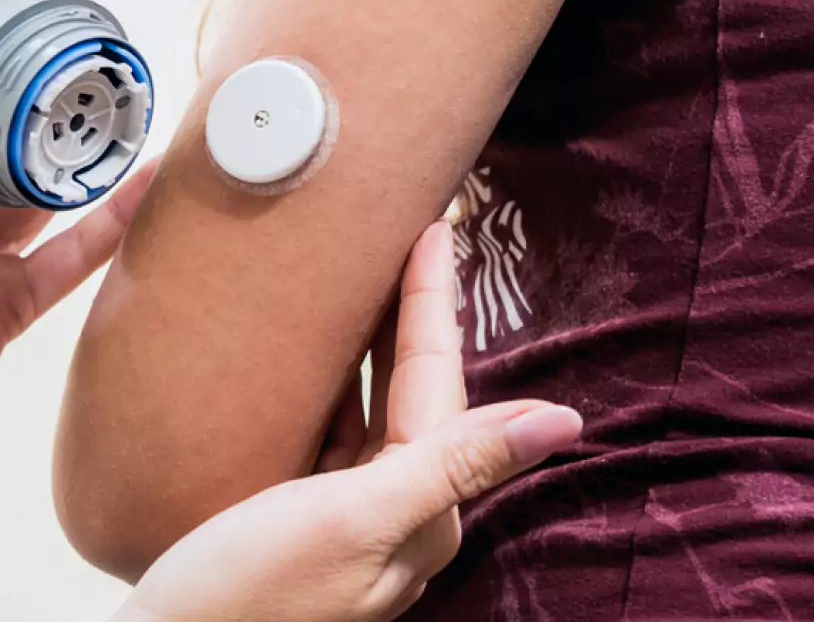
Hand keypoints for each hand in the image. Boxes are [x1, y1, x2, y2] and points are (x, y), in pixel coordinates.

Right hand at [116, 222, 581, 621]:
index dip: (433, 304)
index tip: (435, 228)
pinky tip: (311, 351)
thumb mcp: (354, 522)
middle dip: (413, 314)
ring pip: (373, 405)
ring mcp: (346, 515)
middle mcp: (396, 512)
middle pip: (414, 390)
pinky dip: (330, 381)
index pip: (440, 384)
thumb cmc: (247, 596)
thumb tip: (566, 422)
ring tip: (363, 273)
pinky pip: (331, 429)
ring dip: (373, 341)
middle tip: (406, 234)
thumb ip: (454, 465)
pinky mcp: (299, 515)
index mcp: (422, 511)